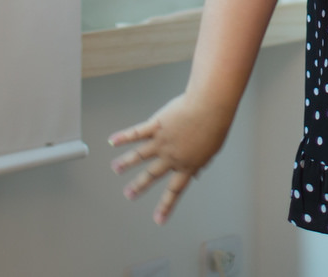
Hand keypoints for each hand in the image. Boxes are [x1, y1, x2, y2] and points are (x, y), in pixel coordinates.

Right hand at [108, 93, 232, 223]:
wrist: (210, 107)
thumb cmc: (215, 126)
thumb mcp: (211, 150)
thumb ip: (201, 163)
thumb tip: (197, 174)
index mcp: (187, 165)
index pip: (175, 190)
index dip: (166, 206)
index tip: (158, 220)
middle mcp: (171, 157)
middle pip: (152, 174)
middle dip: (139, 186)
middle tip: (128, 194)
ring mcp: (162, 141)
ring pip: (139, 155)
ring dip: (125, 163)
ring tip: (115, 168)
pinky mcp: (156, 126)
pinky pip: (137, 133)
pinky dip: (123, 137)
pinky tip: (112, 140)